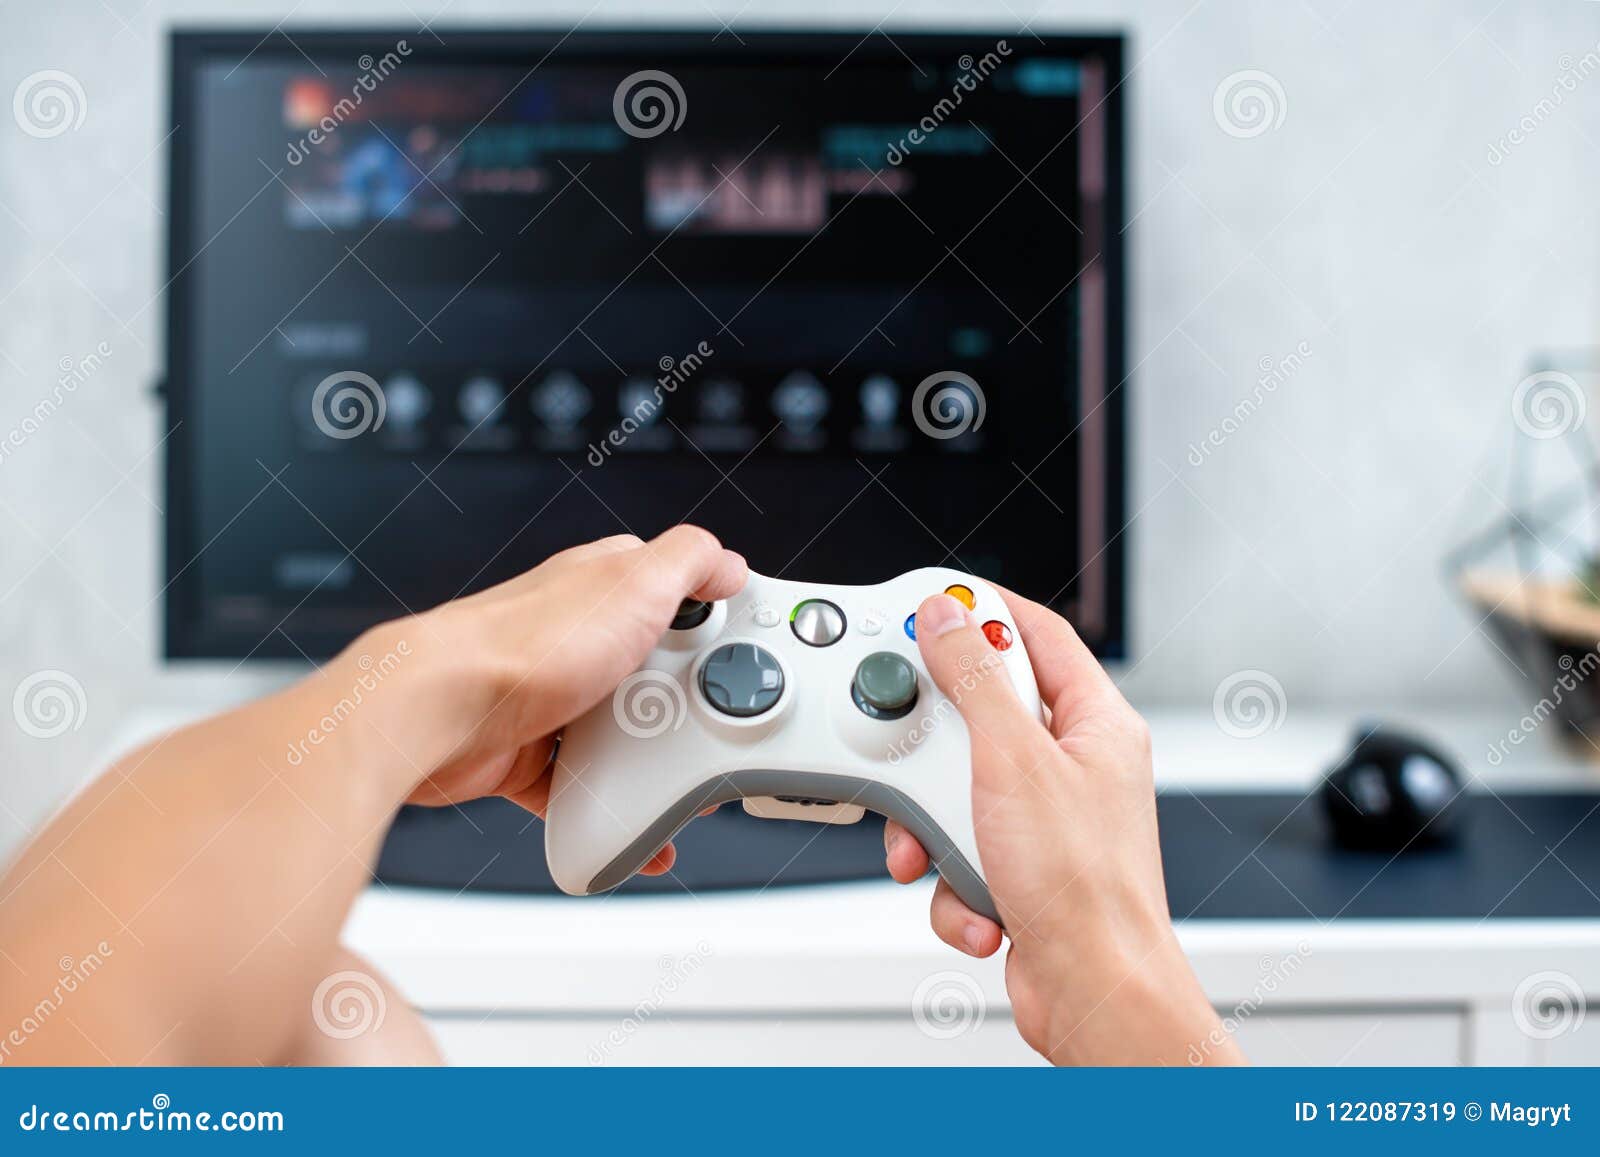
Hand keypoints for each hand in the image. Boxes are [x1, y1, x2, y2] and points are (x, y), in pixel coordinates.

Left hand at [349, 526, 744, 874]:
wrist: (443, 715)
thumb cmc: (523, 645)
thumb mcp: (634, 578)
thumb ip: (689, 560)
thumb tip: (727, 558)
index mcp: (605, 587)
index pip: (680, 594)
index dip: (718, 624)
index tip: (746, 655)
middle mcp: (578, 636)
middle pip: (659, 671)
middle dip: (691, 706)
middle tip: (715, 728)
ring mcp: (554, 695)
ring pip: (623, 732)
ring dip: (653, 762)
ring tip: (679, 783)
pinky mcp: (531, 749)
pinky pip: (584, 784)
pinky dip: (612, 808)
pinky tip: (637, 830)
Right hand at [883, 588, 1241, 1064]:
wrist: (1092, 992)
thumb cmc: (1084, 887)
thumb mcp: (1012, 759)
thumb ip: (972, 679)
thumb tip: (944, 617)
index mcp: (1095, 722)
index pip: (1037, 634)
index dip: (980, 613)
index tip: (928, 607)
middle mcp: (1075, 765)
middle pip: (982, 715)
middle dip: (936, 747)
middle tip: (912, 747)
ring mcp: (1045, 819)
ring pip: (959, 789)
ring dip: (934, 825)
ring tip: (941, 847)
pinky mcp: (1017, 867)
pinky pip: (960, 848)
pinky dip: (952, 877)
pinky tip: (977, 899)